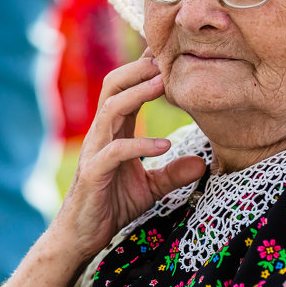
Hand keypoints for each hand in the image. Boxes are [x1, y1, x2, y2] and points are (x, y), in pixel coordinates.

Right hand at [50, 55, 206, 265]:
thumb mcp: (151, 187)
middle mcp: (102, 133)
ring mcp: (95, 151)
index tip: (169, 50)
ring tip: (163, 84)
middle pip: (113, 86)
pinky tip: (163, 146)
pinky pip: (115, 151)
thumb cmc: (112, 204)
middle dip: (138, 69)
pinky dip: (140, 145)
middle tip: (167, 58)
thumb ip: (173, 173)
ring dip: (137, 94)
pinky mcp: (94, 173)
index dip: (145, 68)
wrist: (82, 235)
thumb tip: (203, 163)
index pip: (126, 88)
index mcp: (115, 130)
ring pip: (111, 109)